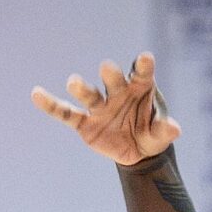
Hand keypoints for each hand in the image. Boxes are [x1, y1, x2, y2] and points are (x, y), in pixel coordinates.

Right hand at [31, 52, 181, 165]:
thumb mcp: (161, 135)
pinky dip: (51, 105)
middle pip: (113, 80)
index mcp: (140, 88)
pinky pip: (66, 113)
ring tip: (73, 82)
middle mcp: (118, 91)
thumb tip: (175, 129)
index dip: (143, 66)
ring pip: (89, 94)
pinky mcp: (84, 122)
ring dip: (82, 88)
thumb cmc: (151, 134)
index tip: (145, 59)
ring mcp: (100, 106)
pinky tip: (36, 94)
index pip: (142, 73)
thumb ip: (165, 130)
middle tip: (107, 68)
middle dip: (110, 75)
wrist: (137, 152)